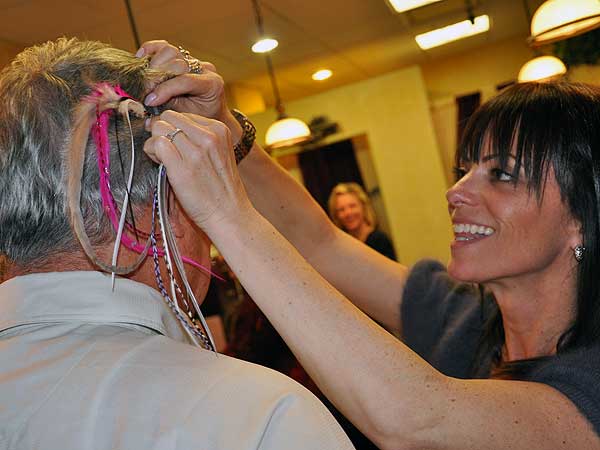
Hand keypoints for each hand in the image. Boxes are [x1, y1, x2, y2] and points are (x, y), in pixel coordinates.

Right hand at [137, 40, 241, 140]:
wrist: (211, 115)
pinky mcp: (182, 57)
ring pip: (170, 51)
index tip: (149, 101)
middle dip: (157, 77)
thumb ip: (170, 106)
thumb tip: (147, 101)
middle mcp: (205, 69)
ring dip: (153, 64)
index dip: (164, 90)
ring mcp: (194, 61)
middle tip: (145, 91)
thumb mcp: (187, 116)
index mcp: (211, 84)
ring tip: (144, 81)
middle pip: (177, 62)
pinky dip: (151, 50)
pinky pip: (165, 47)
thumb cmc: (201, 118)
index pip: (185, 80)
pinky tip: (141, 58)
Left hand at [143, 110, 251, 230]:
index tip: (179, 147)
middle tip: (168, 152)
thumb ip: (198, 138)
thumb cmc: (221, 189)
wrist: (229, 214)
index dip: (174, 129)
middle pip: (168, 117)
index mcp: (219, 129)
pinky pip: (156, 144)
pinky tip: (161, 166)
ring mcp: (195, 151)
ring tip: (165, 160)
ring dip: (155, 143)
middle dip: (163, 132)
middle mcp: (208, 136)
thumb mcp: (218, 153)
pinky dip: (152, 153)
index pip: (183, 115)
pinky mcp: (181, 167)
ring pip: (159, 128)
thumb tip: (164, 125)